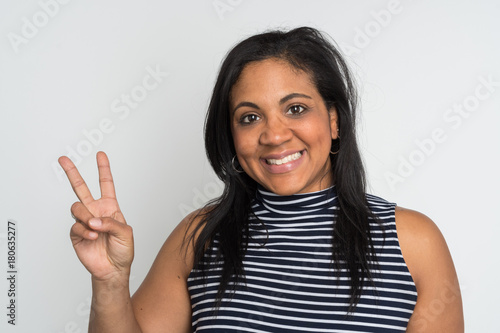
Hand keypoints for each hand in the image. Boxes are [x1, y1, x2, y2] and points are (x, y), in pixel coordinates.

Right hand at [59, 151, 133, 281]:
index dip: (103, 169)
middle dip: (72, 173)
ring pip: (77, 208)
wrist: (113, 269)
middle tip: (63, 159)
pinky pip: (76, 226)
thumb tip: (94, 220)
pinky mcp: (76, 234)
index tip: (100, 155)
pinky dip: (84, 231)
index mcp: (110, 207)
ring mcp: (85, 222)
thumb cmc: (123, 250)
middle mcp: (96, 211)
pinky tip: (92, 237)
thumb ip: (111, 223)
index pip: (106, 184)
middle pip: (81, 188)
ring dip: (86, 216)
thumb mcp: (126, 233)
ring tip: (93, 227)